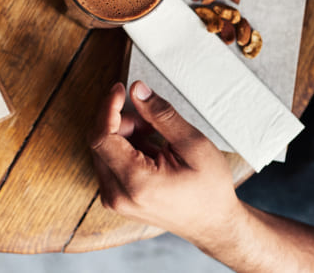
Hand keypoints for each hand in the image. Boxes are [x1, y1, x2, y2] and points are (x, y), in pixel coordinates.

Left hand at [88, 81, 242, 245]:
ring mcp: (114, 199)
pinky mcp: (116, 198)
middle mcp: (117, 195)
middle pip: (100, 141)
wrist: (213, 225)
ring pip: (103, 150)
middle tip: (151, 119)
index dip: (107, 107)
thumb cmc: (210, 190)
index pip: (101, 136)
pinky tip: (150, 148)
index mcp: (136, 183)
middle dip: (121, 121)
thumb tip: (137, 90)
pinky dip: (125, 147)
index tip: (120, 89)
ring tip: (156, 135)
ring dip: (125, 133)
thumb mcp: (193, 145)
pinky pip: (109, 162)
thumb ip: (162, 115)